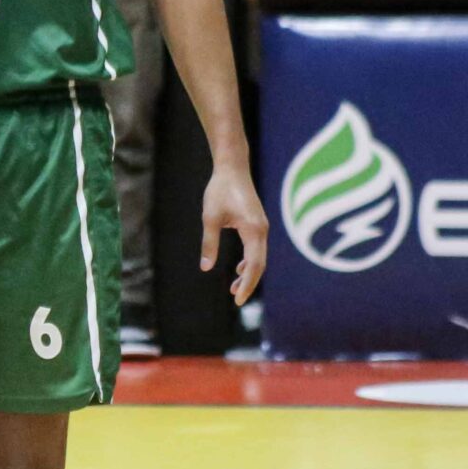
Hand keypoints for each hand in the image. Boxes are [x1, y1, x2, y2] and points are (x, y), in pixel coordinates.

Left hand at [200, 161, 269, 305]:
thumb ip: (209, 243)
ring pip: (259, 257)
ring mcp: (261, 227)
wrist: (232, 168)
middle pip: (260, 265)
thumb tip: (206, 267)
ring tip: (234, 289)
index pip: (253, 265)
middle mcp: (262, 230)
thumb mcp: (210, 218)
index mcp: (253, 230)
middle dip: (249, 283)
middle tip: (236, 300)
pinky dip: (250, 261)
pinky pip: (257, 248)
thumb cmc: (220, 190)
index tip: (237, 300)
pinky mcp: (257, 224)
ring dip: (249, 274)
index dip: (247, 284)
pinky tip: (240, 270)